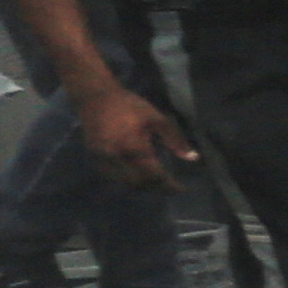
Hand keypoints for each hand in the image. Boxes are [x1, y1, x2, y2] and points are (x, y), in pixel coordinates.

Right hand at [68, 82, 198, 185]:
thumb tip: (192, 158)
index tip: (181, 189)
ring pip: (125, 183)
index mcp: (134, 148)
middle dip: (156, 188)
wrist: (95, 98)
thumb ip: (174, 140)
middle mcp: (117, 159)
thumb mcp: (157, 119)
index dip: (169, 185)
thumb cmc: (129, 106)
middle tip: (170, 188)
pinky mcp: (95, 158)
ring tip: (157, 183)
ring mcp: (103, 160)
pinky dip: (127, 180)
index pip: (154, 176)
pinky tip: (138, 176)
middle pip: (139, 183)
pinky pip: (113, 177)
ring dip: (142, 186)